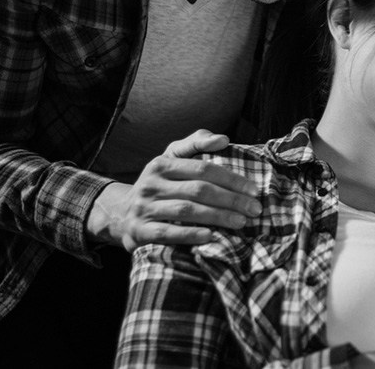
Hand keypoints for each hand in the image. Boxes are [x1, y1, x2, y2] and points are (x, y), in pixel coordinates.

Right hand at [86, 130, 261, 250]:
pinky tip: (211, 236)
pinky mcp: (139, 232)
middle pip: (198, 190)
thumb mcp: (171, 159)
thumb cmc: (158, 185)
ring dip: (217, 217)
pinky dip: (190, 234)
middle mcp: (151, 184)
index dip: (231, 179)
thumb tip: (223, 139)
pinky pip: (167, 233)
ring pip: (186, 210)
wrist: (119, 214)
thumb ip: (196, 144)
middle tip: (255, 209)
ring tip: (241, 222)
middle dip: (231, 200)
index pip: (203, 168)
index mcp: (161, 164)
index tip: (254, 190)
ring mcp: (143, 208)